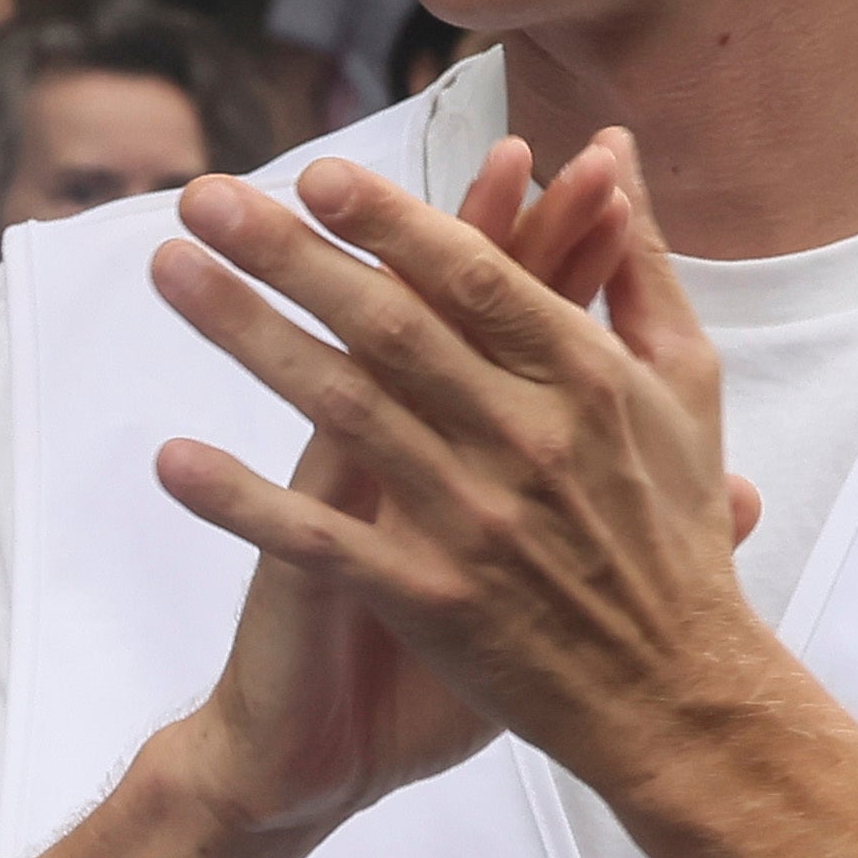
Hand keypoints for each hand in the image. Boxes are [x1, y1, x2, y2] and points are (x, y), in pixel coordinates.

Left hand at [139, 129, 768, 839]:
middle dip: (290, 252)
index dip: (392, 219)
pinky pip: (321, 542)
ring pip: (343, 410)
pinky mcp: (431, 600)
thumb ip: (639, 267)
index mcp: (586, 380)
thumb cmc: (677, 537)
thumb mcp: (686, 388)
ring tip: (173, 276)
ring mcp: (474, 522)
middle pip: (389, 326)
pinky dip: (245, 502)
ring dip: (248, 336)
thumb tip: (616, 154)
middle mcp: (526, 441)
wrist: (674, 702)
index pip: (475, 275)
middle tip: (205, 197)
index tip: (316, 173)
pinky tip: (171, 460)